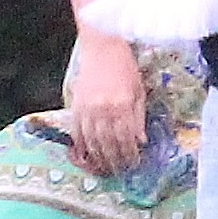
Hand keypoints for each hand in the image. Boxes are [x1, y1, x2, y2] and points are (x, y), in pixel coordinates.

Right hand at [64, 33, 148, 174]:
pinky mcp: (76, 105)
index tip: (133, 165)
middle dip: (115, 160)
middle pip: (109, 143)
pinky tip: (84, 153)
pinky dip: (80, 144)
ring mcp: (88, 108)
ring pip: (92, 140)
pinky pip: (77, 130)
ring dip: (98, 156)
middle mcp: (104, 109)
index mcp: (123, 106)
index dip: (130, 154)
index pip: (127, 138)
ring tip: (103, 167)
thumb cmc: (124, 66)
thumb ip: (139, 117)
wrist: (102, 46)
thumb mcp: (139, 91)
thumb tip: (141, 141)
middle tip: (118, 172)